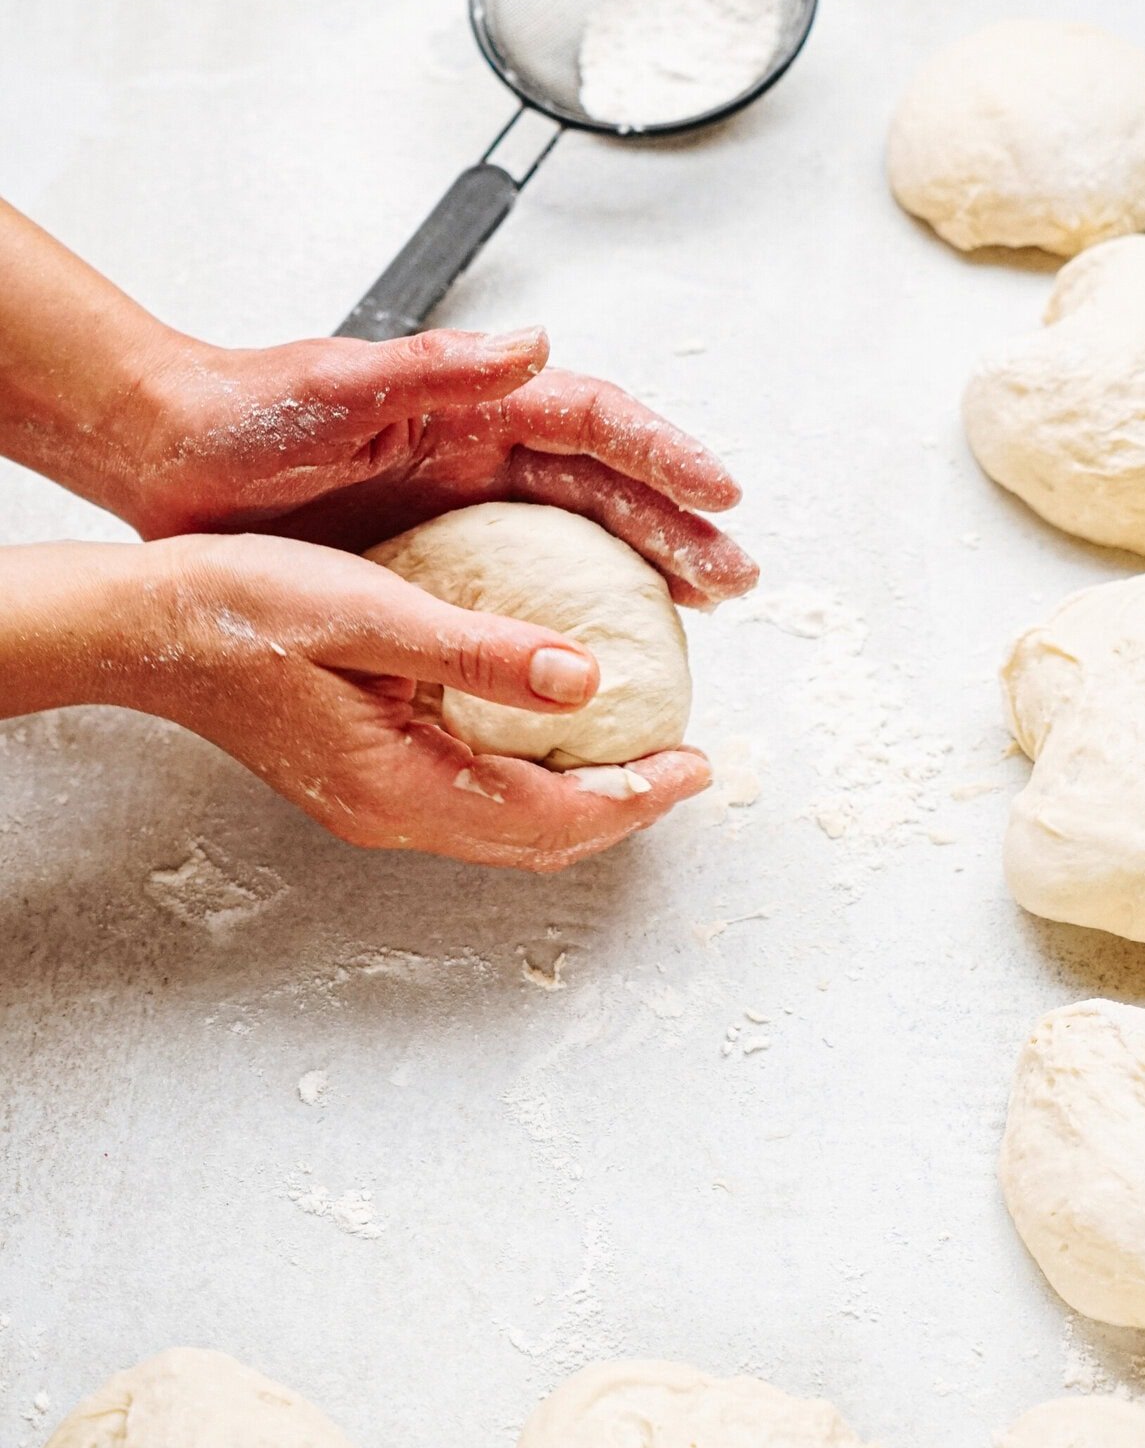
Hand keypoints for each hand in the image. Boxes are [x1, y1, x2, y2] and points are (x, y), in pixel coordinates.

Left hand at [0, 200, 755, 605]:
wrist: (168, 456)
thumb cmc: (244, 412)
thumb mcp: (335, 386)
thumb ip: (431, 367)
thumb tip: (533, 346)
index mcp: (469, 402)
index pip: (592, 419)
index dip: (663, 454)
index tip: (721, 493)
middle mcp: (479, 446)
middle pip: (606, 483)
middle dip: (678, 524)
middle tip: (736, 576)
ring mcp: (462, 500)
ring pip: (580, 531)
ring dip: (645, 562)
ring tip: (702, 604)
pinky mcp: (434, 549)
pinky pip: (526, 574)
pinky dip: (574, 600)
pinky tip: (599, 637)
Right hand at [1, 535, 709, 869]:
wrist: (146, 628)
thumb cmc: (242, 608)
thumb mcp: (372, 612)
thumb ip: (483, 651)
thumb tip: (586, 678)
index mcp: (398, 783)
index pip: (548, 816)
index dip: (633, 797)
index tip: (695, 765)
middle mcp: (390, 812)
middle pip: (535, 840)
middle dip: (620, 809)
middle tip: (685, 766)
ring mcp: (371, 803)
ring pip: (504, 828)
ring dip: (578, 800)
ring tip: (637, 755)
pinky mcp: (360, 779)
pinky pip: (469, 801)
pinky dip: (527, 782)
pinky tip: (548, 734)